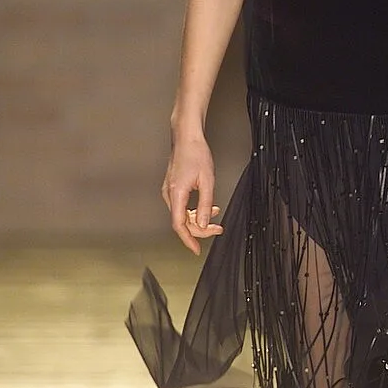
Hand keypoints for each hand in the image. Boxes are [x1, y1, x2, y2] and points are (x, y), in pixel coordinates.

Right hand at [161, 135, 222, 254]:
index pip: (179, 225)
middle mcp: (169, 194)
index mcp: (176, 194)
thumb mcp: (207, 181)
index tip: (197, 250)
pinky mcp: (173, 188)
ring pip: (182, 215)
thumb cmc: (196, 154)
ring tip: (216, 216)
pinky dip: (194, 210)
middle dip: (200, 228)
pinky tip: (208, 207)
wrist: (187, 137)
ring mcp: (169, 191)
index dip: (188, 239)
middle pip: (182, 222)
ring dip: (198, 219)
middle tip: (217, 229)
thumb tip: (202, 224)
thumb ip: (205, 205)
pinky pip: (182, 206)